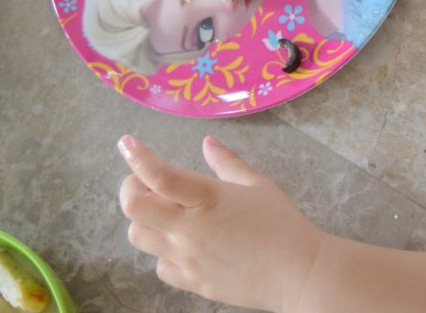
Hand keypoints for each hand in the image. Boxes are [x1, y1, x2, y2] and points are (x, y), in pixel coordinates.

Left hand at [118, 134, 325, 311]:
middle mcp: (189, 228)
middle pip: (134, 208)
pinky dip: (163, 251)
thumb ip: (227, 162)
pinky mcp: (191, 282)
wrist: (298, 274)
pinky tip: (182, 243)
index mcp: (206, 197)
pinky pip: (160, 266)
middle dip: (130, 189)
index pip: (158, 175)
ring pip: (139, 237)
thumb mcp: (256, 184)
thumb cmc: (281, 224)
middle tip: (144, 183)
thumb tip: (207, 142)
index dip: (137, 156)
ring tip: (164, 212)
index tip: (127, 143)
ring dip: (144, 220)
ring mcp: (187, 258)